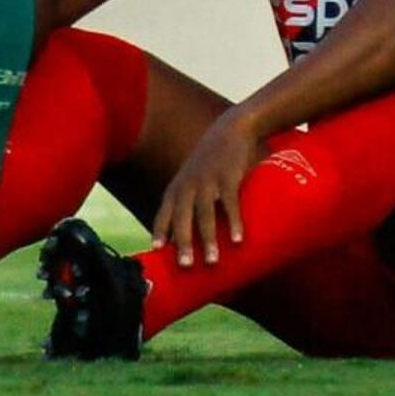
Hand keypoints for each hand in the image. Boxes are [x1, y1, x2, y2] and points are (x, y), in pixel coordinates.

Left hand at [154, 114, 264, 268]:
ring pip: (205, 214)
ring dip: (208, 239)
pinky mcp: (228, 177)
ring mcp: (207, 181)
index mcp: (176, 189)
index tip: (156, 253)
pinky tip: (238, 239)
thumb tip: (189, 239)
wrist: (231, 129)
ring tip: (213, 262)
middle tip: (185, 266)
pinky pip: (230, 203)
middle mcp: (187, 186)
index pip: (163, 214)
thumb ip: (188, 205)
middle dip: (183, 242)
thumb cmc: (210, 162)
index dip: (159, 232)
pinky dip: (233, 221)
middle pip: (181, 218)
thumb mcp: (192, 180)